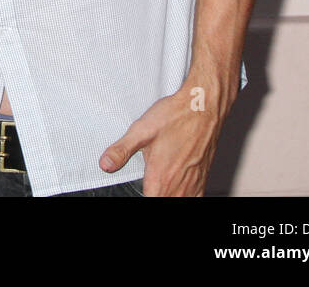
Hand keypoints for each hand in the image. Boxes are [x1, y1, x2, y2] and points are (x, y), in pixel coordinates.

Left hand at [99, 86, 224, 195]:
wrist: (202, 108)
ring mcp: (193, 183)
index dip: (143, 194)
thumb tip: (106, 163)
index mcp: (161, 177)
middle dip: (154, 194)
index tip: (139, 187)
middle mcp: (178, 185)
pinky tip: (178, 188)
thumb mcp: (141, 131)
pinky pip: (195, 197)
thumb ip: (121, 150)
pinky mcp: (202, 178)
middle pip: (162, 200)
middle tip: (147, 183)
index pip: (149, 200)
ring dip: (168, 195)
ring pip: (180, 200)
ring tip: (160, 185)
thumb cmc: (175, 117)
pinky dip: (185, 195)